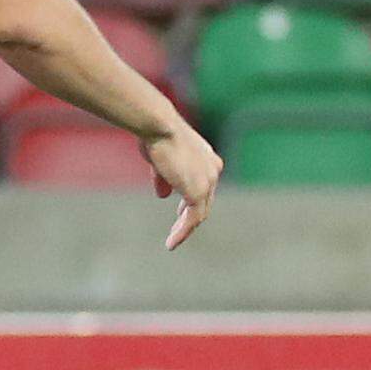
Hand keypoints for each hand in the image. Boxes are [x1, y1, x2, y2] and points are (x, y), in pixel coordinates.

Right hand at [145, 123, 221, 248]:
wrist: (160, 126)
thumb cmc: (157, 135)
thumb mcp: (161, 159)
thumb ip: (165, 178)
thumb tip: (163, 195)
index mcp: (208, 159)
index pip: (203, 185)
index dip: (192, 199)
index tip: (180, 210)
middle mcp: (213, 170)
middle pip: (205, 200)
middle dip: (190, 215)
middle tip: (179, 228)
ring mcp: (208, 182)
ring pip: (200, 213)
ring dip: (185, 227)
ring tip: (173, 240)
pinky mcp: (198, 192)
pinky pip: (192, 219)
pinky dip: (182, 232)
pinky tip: (171, 243)